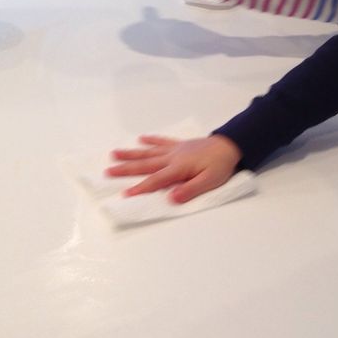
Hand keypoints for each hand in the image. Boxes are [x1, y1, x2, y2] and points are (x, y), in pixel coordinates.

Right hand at [107, 134, 241, 202]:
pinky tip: (141, 139)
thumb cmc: (221, 166)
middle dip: (126, 169)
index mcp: (178, 168)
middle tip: (107, 171)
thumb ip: (190, 190)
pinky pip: (162, 141)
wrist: (230, 145)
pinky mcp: (180, 145)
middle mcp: (172, 157)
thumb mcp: (209, 182)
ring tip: (114, 154)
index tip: (125, 194)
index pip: (155, 181)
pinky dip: (151, 140)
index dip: (140, 188)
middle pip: (145, 164)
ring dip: (131, 153)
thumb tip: (171, 198)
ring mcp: (175, 149)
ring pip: (149, 152)